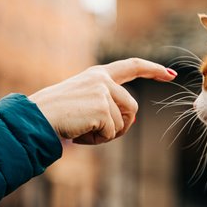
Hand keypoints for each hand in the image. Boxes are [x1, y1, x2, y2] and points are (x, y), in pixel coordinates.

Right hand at [28, 58, 176, 144]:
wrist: (37, 117)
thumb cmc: (55, 114)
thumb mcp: (82, 103)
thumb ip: (106, 106)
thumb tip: (130, 122)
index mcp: (97, 74)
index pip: (131, 66)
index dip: (153, 70)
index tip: (170, 74)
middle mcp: (103, 79)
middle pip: (132, 108)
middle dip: (122, 127)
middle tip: (98, 135)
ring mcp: (103, 92)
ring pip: (123, 123)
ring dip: (106, 135)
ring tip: (83, 132)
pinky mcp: (102, 107)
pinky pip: (112, 133)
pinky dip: (98, 140)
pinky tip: (80, 134)